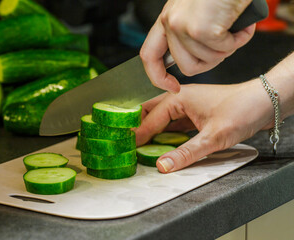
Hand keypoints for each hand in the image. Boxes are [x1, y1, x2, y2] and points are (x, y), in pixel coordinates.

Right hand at [135, 80, 273, 172]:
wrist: (266, 102)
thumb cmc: (242, 110)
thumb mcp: (213, 137)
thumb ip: (186, 153)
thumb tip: (162, 165)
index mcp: (179, 98)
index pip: (150, 118)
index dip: (137, 134)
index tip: (126, 147)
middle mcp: (180, 100)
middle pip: (150, 113)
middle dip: (140, 128)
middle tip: (129, 144)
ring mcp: (188, 107)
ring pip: (162, 119)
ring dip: (152, 132)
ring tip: (142, 146)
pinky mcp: (196, 115)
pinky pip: (175, 124)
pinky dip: (167, 134)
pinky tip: (164, 144)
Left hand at [140, 0, 255, 91]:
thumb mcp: (194, 12)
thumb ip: (185, 36)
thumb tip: (188, 61)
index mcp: (166, 20)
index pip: (149, 56)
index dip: (158, 77)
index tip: (173, 87)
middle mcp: (170, 23)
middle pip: (186, 66)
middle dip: (209, 62)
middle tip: (224, 45)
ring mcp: (183, 26)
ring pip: (206, 61)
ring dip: (226, 49)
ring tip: (233, 29)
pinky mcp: (201, 29)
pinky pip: (222, 50)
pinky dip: (238, 40)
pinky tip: (241, 25)